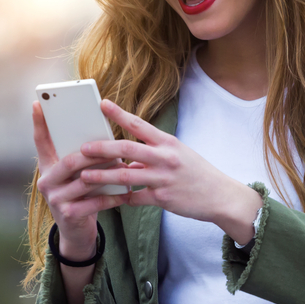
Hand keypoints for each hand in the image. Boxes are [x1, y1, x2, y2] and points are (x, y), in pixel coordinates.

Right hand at [32, 101, 129, 261]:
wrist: (76, 232)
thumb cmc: (80, 196)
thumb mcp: (74, 176)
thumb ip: (79, 158)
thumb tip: (100, 136)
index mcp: (47, 167)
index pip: (40, 141)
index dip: (38, 122)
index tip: (38, 102)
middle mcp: (46, 181)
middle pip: (70, 160)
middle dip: (94, 153)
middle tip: (114, 147)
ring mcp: (55, 199)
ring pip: (85, 181)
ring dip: (108, 174)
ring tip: (125, 167)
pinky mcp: (68, 214)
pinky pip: (94, 202)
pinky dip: (112, 197)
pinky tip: (126, 193)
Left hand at [79, 100, 261, 244]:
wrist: (221, 197)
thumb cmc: (198, 173)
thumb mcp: (178, 156)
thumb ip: (151, 156)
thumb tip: (127, 162)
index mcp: (168, 142)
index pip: (138, 124)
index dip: (118, 114)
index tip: (101, 104)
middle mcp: (165, 157)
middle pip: (127, 148)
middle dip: (102, 148)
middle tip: (83, 148)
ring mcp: (163, 178)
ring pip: (125, 175)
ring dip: (102, 175)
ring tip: (84, 176)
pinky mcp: (163, 199)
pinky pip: (135, 198)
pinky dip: (121, 198)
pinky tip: (109, 199)